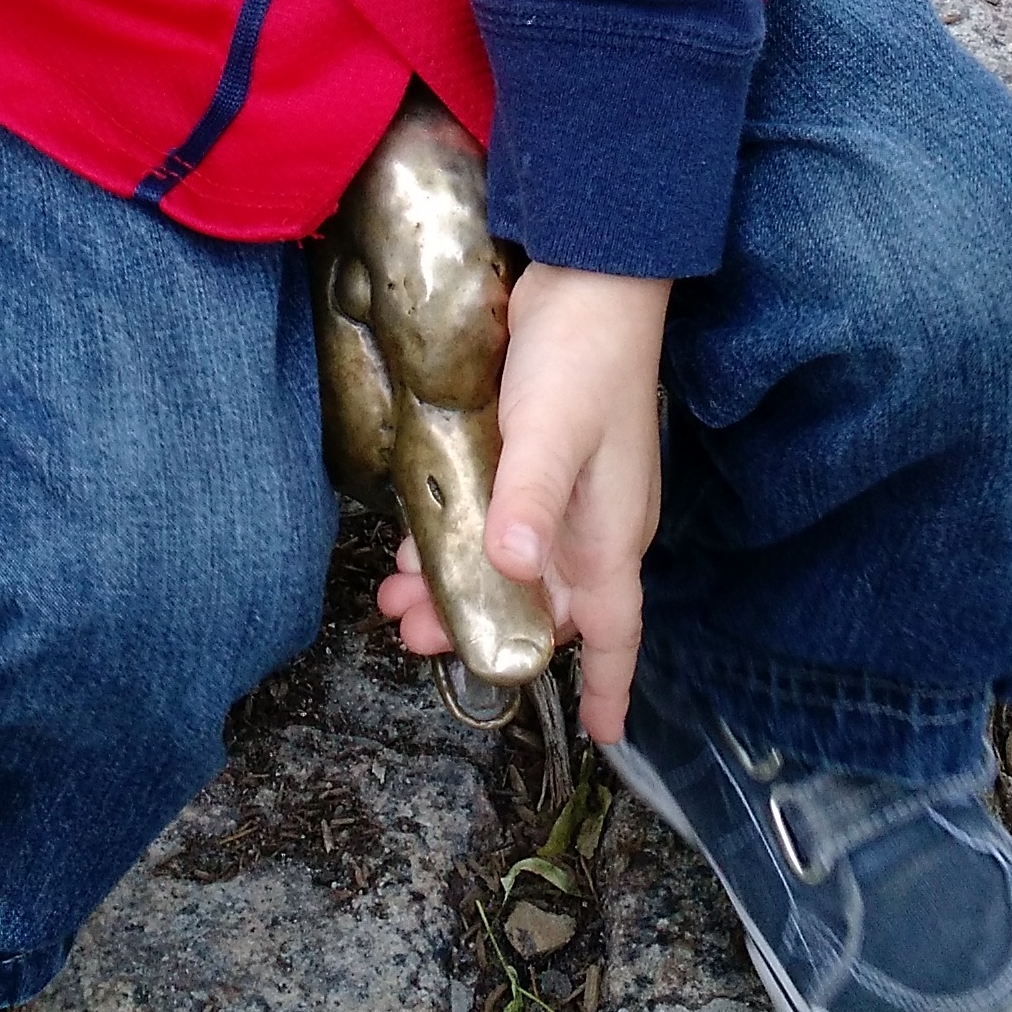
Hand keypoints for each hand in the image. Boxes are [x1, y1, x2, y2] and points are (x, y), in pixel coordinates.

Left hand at [375, 262, 668, 747]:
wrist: (589, 271)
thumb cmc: (585, 356)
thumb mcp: (552, 430)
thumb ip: (529, 499)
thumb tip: (513, 569)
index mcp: (609, 535)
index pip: (617, 632)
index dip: (610, 688)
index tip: (605, 740)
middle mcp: (588, 523)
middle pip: (543, 608)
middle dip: (486, 633)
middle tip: (418, 642)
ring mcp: (558, 490)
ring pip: (508, 566)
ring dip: (455, 588)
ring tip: (394, 603)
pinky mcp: (529, 454)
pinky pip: (491, 519)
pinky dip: (454, 539)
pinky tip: (413, 543)